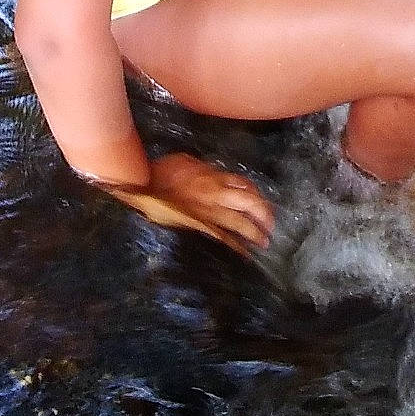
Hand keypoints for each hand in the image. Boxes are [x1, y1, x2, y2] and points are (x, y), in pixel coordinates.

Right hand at [99, 152, 275, 255]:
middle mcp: (216, 194)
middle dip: (264, 214)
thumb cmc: (162, 173)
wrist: (143, 189)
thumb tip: (214, 175)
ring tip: (263, 242)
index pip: (244, 185)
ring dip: (255, 233)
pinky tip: (243, 253)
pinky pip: (223, 238)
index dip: (256, 194)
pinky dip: (235, 245)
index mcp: (214, 177)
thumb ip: (205, 170)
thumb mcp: (187, 162)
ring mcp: (208, 213)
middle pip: (250, 203)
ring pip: (239, 223)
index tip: (261, 202)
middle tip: (270, 225)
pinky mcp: (198, 228)